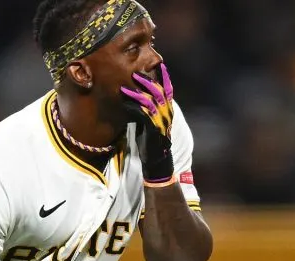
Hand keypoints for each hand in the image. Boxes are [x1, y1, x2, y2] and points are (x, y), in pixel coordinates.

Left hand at [120, 63, 175, 184]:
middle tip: (135, 73)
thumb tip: (138, 97)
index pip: (169, 90)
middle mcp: (167, 114)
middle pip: (159, 92)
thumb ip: (148, 109)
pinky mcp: (152, 131)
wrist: (157, 161)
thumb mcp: (151, 122)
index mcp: (168, 111)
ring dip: (137, 94)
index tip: (160, 65)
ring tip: (124, 88)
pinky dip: (133, 109)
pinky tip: (124, 104)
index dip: (165, 77)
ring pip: (150, 102)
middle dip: (147, 81)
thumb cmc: (151, 140)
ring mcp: (161, 122)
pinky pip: (143, 116)